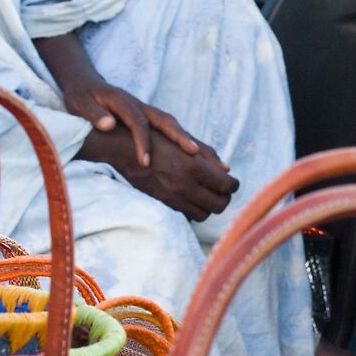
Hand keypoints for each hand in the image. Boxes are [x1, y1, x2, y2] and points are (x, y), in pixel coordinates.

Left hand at [63, 80, 201, 171]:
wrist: (87, 85)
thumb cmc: (82, 98)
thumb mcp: (80, 104)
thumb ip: (93, 114)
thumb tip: (107, 124)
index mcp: (124, 102)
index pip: (136, 122)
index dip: (142, 141)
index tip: (145, 162)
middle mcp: (142, 107)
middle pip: (166, 122)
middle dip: (180, 138)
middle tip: (194, 154)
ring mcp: (151, 113)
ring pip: (176, 128)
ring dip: (194, 144)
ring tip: (215, 163)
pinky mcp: (155, 122)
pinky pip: (177, 134)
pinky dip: (193, 146)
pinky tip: (210, 162)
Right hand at [85, 121, 236, 220]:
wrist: (121, 150)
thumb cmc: (154, 139)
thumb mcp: (183, 140)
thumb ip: (207, 154)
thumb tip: (227, 169)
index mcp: (192, 166)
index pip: (226, 185)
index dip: (234, 185)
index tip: (233, 182)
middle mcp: (184, 185)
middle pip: (219, 205)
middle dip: (225, 199)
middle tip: (224, 191)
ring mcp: (172, 197)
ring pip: (204, 214)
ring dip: (209, 206)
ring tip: (208, 195)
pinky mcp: (163, 204)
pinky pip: (187, 216)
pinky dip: (194, 209)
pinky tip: (192, 198)